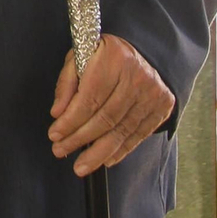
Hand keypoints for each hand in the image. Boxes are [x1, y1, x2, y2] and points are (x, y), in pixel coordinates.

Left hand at [49, 34, 173, 175]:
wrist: (144, 51)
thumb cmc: (104, 56)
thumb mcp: (80, 57)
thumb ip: (67, 84)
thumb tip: (57, 113)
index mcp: (113, 57)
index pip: (90, 98)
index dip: (71, 120)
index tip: (54, 134)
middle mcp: (136, 76)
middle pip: (106, 117)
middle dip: (80, 138)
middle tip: (61, 150)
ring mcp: (152, 93)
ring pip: (122, 130)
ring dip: (98, 152)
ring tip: (80, 166)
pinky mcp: (162, 107)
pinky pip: (138, 135)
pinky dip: (120, 150)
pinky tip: (104, 160)